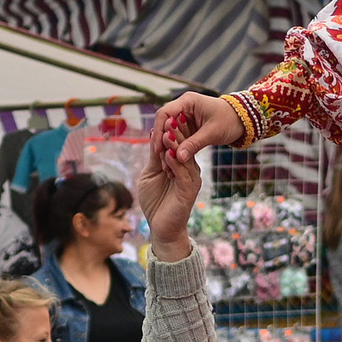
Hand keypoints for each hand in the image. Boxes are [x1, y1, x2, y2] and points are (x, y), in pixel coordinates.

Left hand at [136, 103, 206, 257]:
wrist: (161, 227)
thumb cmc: (155, 201)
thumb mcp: (151, 174)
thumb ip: (155, 157)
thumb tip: (155, 134)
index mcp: (180, 164)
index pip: (178, 143)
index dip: (172, 130)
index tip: (167, 114)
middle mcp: (189, 169)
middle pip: (184, 147)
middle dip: (176, 132)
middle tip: (171, 116)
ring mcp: (190, 179)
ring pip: (185, 157)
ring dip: (175, 144)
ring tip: (168, 131)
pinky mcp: (189, 190)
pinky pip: (183, 173)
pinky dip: (175, 162)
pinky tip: (168, 154)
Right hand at [153, 92, 243, 159]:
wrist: (243, 121)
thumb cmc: (230, 120)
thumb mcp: (212, 132)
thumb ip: (194, 144)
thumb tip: (178, 157)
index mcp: (187, 101)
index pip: (164, 114)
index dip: (159, 131)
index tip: (158, 148)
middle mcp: (183, 108)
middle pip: (164, 124)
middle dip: (161, 141)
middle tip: (160, 159)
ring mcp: (185, 118)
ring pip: (169, 133)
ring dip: (167, 147)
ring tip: (166, 164)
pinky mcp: (188, 128)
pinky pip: (177, 138)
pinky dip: (175, 149)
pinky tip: (173, 162)